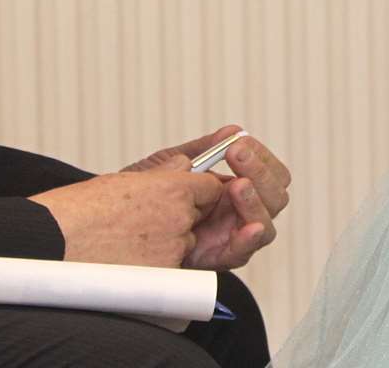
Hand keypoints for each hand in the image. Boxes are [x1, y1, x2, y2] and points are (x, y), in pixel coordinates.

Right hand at [28, 170, 223, 266]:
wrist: (52, 243)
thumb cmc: (78, 210)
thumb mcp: (123, 180)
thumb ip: (161, 175)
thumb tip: (183, 167)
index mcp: (172, 188)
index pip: (210, 187)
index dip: (198, 192)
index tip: (186, 197)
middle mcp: (179, 219)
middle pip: (197, 218)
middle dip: (180, 219)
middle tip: (142, 222)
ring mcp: (172, 250)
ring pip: (183, 246)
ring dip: (165, 244)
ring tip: (125, 242)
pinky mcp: (161, 278)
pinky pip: (168, 271)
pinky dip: (153, 267)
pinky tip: (124, 260)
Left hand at [126, 126, 291, 270]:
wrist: (112, 228)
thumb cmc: (139, 199)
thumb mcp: (169, 166)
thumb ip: (202, 151)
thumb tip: (232, 131)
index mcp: (231, 189)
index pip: (269, 173)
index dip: (261, 157)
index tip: (239, 144)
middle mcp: (237, 213)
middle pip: (276, 196)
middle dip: (262, 174)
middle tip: (238, 156)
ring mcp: (230, 236)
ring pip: (266, 223)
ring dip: (256, 200)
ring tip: (239, 184)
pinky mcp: (216, 258)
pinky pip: (242, 252)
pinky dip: (249, 238)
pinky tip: (250, 226)